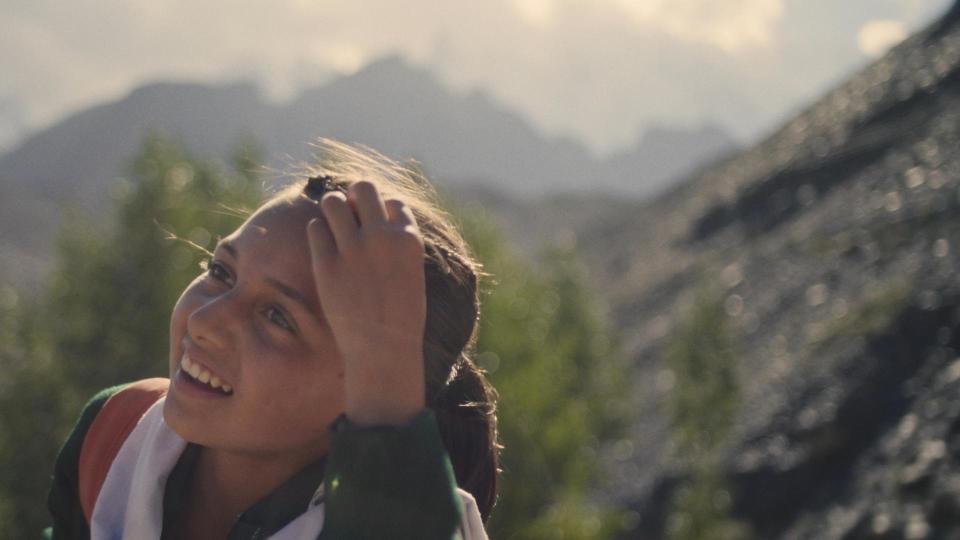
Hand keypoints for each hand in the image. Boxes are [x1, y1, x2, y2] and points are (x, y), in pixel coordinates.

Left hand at [307, 181, 426, 425]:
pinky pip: (315, 228)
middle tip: (351, 213)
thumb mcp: (412, 274)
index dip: (384, 212)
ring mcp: (352, 248)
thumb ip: (399, 246)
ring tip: (334, 227)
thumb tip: (381, 223)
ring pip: (333, 201)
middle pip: (363, 187)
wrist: (383, 349)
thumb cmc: (401, 316)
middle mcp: (381, 236)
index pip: (393, 202)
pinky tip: (324, 248)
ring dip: (333, 209)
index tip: (378, 227)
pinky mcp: (326, 263)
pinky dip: (318, 232)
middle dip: (355, 196)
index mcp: (407, 238)